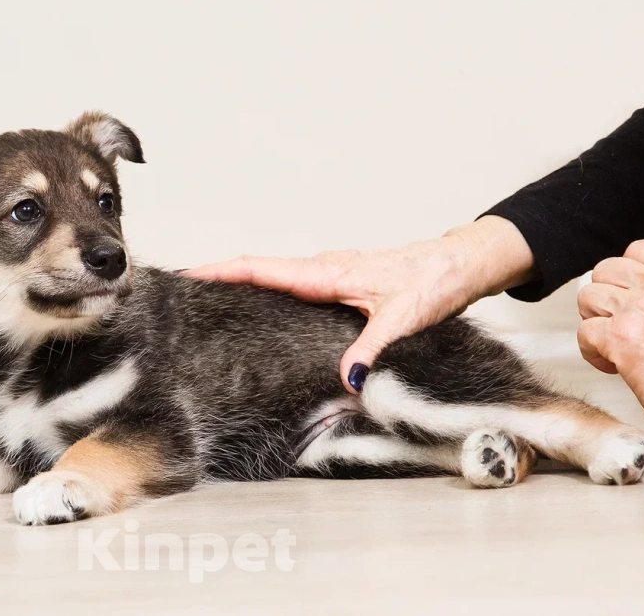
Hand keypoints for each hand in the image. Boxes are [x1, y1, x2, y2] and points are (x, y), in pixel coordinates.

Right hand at [185, 216, 534, 392]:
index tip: (190, 274)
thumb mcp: (404, 318)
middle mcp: (323, 269)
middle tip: (184, 288)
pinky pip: (291, 281)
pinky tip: (261, 305)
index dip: (223, 272)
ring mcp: (330, 274)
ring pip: (274, 274)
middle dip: (219, 275)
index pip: (263, 269)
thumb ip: (372, 347)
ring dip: (240, 280)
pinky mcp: (339, 282)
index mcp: (328, 272)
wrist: (460, 264)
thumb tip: (347, 379)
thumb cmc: (434, 279)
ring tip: (208, 296)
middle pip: (258, 269)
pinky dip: (265, 286)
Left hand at [578, 239, 643, 440]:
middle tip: (621, 320)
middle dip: (605, 295)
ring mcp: (639, 309)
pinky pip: (584, 332)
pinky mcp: (620, 337)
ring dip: (596, 320)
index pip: (638, 250)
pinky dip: (593, 352)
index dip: (626, 274)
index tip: (632, 294)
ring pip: (587, 297)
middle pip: (604, 271)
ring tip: (616, 339)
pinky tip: (613, 363)